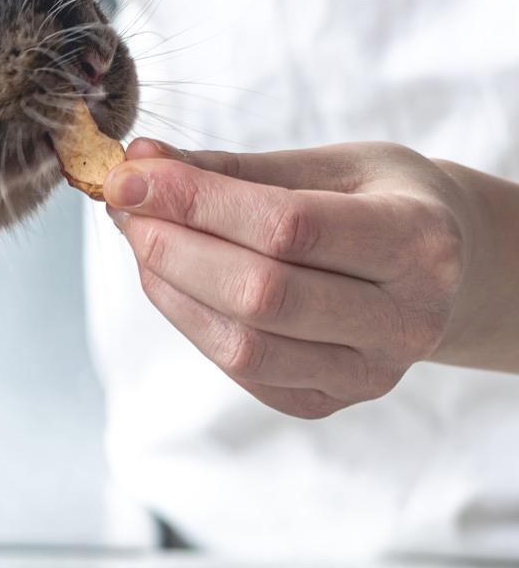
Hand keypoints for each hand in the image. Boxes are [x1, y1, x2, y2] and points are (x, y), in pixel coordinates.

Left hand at [105, 140, 477, 417]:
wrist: (444, 270)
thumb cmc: (377, 201)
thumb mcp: (326, 164)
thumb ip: (232, 168)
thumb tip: (138, 164)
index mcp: (419, 240)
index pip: (289, 227)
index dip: (197, 201)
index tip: (131, 175)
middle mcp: (407, 319)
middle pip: (261, 295)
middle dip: (172, 246)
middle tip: (124, 206)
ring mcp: (370, 374)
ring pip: (244, 345)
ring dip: (169, 287)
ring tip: (140, 237)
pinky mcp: (329, 403)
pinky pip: (241, 371)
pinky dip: (189, 320)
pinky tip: (171, 279)